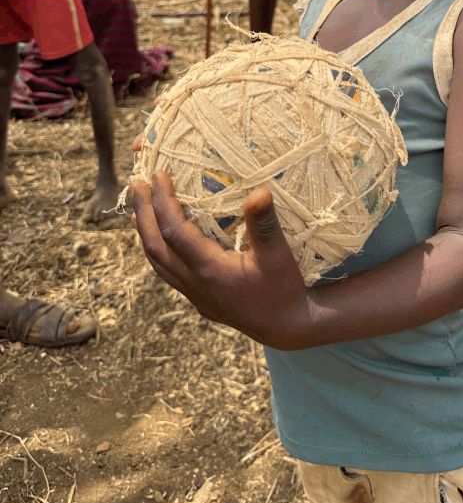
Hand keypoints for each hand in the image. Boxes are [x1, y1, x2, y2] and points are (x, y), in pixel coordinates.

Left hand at [131, 172, 307, 346]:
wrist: (287, 328)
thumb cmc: (284, 290)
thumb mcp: (278, 255)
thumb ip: (265, 224)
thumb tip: (258, 190)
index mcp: (209, 270)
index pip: (174, 231)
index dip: (163, 201)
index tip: (158, 175)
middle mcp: (195, 283)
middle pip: (156, 247)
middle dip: (144, 213)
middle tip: (136, 184)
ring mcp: (195, 295)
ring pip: (158, 262)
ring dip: (146, 233)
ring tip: (138, 209)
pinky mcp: (201, 300)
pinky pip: (168, 272)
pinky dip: (158, 251)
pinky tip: (161, 242)